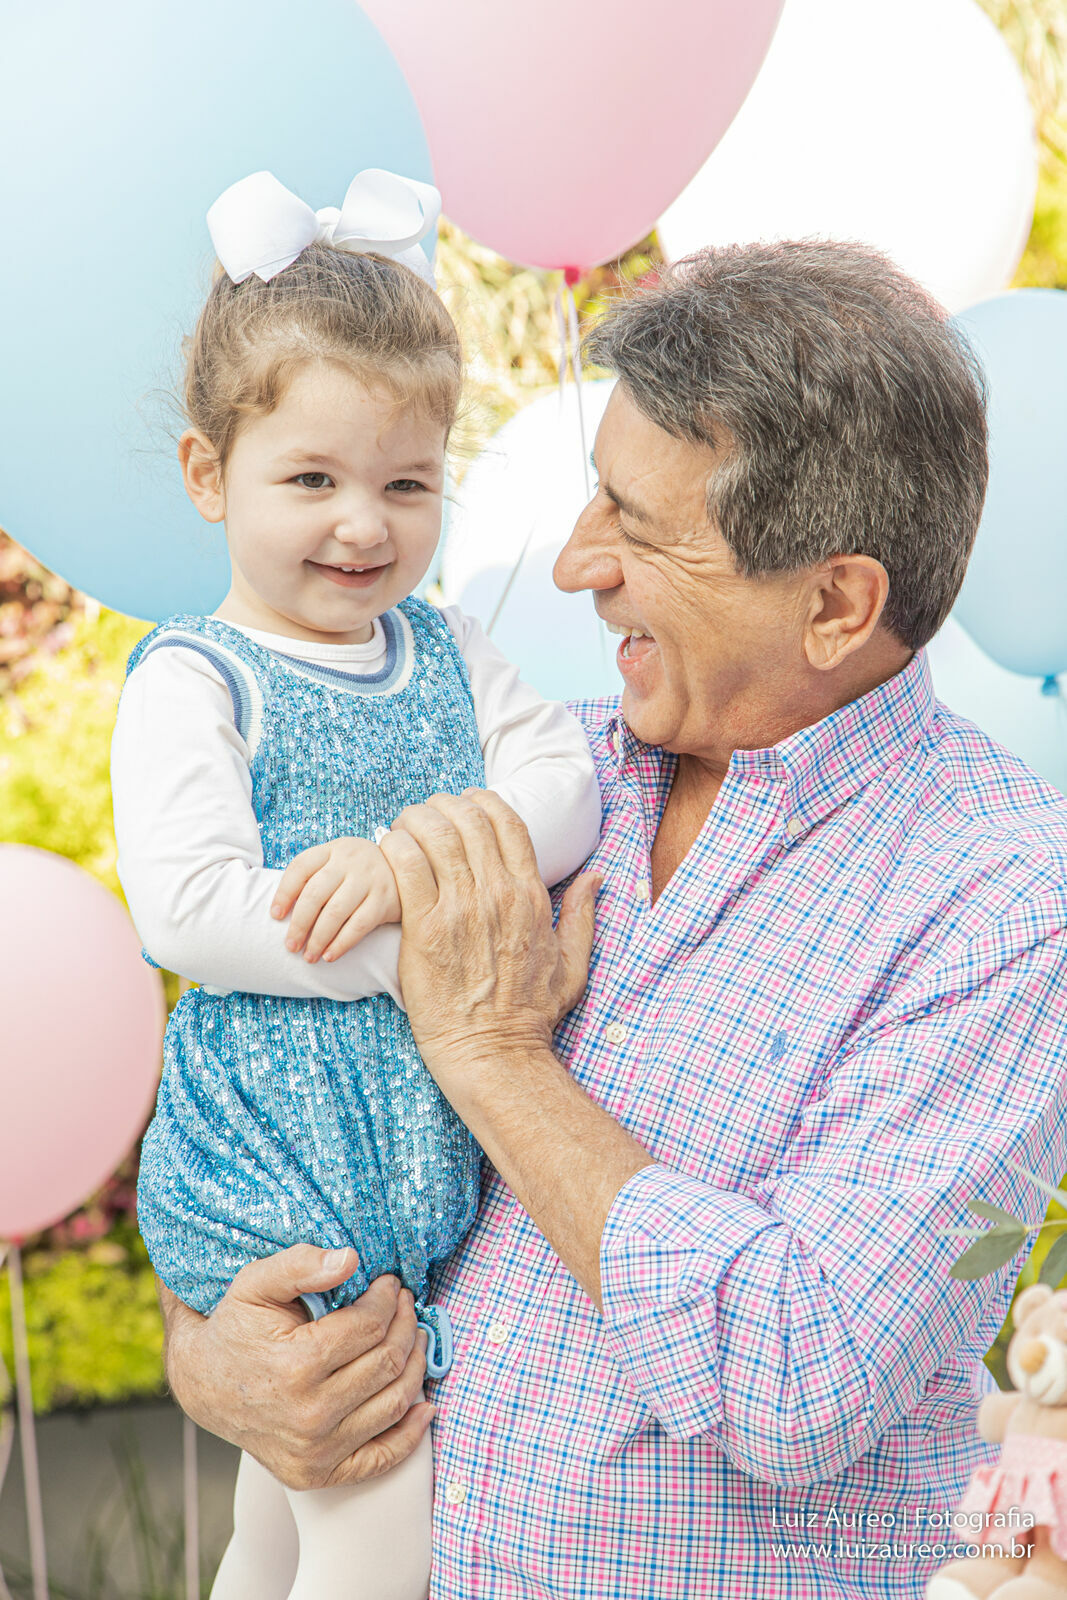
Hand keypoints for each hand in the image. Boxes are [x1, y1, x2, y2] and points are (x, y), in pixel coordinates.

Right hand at [159, 1245, 431, 1489]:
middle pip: (386, 1363)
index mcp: (296, 1365)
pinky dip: (411, 1433)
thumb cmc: (235, 1327)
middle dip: (405, 1325)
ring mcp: (315, 1451)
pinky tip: (425, 1405)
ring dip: (415, 1366)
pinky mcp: (318, 1474)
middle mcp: (309, 1415)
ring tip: (413, 1337)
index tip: (390, 1284)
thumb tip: (350, 1259)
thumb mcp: (255, 1282)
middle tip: (406, 1304)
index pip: (370, 1326)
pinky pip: (381, 1458)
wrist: (203, 1384)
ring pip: (394, 1403)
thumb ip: (300, 1264)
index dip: (387, 1299)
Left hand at [271, 837, 400, 961]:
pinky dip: (341, 943)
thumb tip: (283, 912)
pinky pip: (359, 925)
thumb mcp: (340, 864)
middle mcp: (351, 860)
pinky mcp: (386, 898)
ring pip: (335, 912)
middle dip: (299, 924)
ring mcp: (370, 878)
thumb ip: (316, 878)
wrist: (410, 869)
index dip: (284, 893)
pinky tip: (330, 955)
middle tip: (290, 946)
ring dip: (318, 938)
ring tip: (309, 956)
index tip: (275, 916)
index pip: (300, 867)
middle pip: (315, 893)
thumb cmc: (361, 874)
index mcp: (333, 849)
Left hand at [379, 788, 599, 1089]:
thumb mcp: (573, 964)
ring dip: (414, 820)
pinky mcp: (424, 929)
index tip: (463, 804)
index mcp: (530, 896)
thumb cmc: (530, 1015)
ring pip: (433, 834)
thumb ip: (582, 916)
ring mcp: (460, 909)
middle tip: (425, 813)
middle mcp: (497, 894)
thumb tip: (596, 879)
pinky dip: (395, 847)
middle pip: (466, 818)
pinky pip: (405, 866)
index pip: (507, 820)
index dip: (481, 801)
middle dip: (442, 805)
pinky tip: (390, 850)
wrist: (493, 1054)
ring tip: (403, 827)